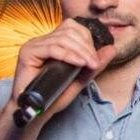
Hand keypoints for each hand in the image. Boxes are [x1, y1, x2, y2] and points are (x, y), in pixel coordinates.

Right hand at [0, 18, 117, 133]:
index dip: (88, 39)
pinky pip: (52, 48)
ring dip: (81, 51)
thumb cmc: (55, 95)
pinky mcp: (28, 52)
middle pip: (70, 30)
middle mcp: (42, 41)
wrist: (38, 111)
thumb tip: (112, 49)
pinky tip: (79, 63)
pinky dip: (69, 55)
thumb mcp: (80, 79)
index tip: (96, 58)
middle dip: (87, 46)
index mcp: (53, 42)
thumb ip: (94, 64)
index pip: (73, 28)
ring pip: (63, 38)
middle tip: (94, 63)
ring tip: (89, 64)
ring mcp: (34, 45)